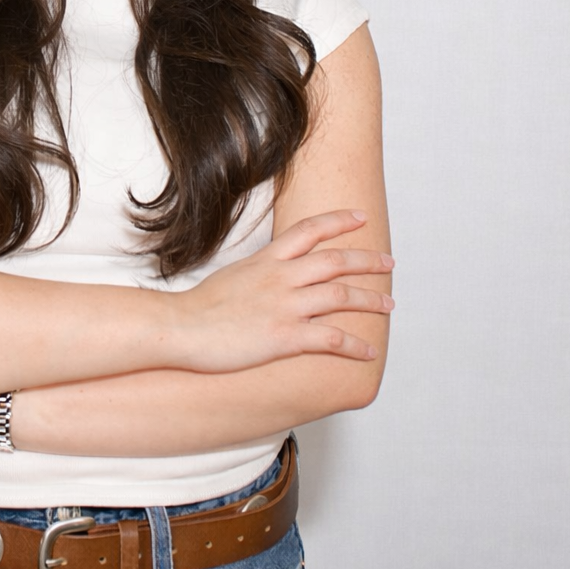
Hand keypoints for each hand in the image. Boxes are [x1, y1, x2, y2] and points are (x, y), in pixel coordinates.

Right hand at [176, 210, 393, 372]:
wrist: (180, 328)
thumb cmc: (199, 308)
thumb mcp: (233, 276)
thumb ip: (258, 272)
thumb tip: (271, 272)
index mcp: (267, 260)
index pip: (310, 230)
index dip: (339, 221)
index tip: (361, 217)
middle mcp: (281, 278)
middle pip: (335, 261)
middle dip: (367, 260)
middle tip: (389, 262)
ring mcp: (285, 307)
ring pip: (340, 296)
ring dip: (369, 300)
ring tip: (389, 304)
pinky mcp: (285, 337)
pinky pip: (331, 339)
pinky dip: (355, 345)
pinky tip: (369, 351)